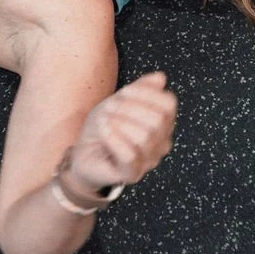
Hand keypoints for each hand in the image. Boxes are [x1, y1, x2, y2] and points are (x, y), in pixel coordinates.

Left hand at [68, 71, 177, 192]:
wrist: (85, 153)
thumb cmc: (105, 127)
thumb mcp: (119, 101)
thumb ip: (140, 89)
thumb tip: (161, 78)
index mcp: (164, 124)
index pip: (169, 105)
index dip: (146, 94)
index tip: (124, 92)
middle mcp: (162, 144)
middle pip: (157, 120)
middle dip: (129, 108)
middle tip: (110, 109)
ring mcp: (149, 161)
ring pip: (144, 137)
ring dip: (119, 122)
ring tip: (104, 120)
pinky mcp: (131, 175)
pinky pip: (129, 155)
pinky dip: (113, 138)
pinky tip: (104, 131)